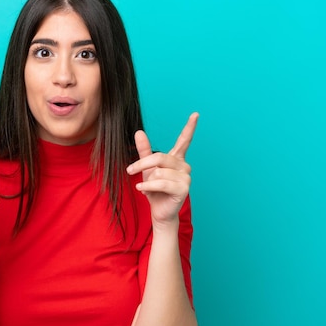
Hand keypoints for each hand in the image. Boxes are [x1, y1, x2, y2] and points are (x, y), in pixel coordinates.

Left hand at [126, 113, 198, 230]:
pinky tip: (143, 189)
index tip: (195, 114)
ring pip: (159, 171)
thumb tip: (139, 132)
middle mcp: (184, 166)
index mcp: (176, 159)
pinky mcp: (183, 188)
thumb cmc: (154, 189)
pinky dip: (149, 186)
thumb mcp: (146, 168)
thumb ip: (144, 151)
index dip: (189, 127)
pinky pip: (162, 183)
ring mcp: (186, 177)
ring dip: (146, 180)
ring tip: (145, 188)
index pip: (184, 140)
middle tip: (129, 171)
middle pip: (159, 157)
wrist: (159, 211)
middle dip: (141, 164)